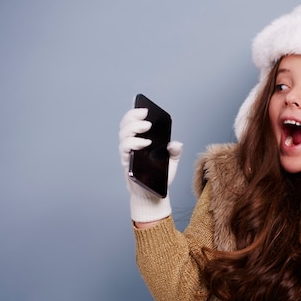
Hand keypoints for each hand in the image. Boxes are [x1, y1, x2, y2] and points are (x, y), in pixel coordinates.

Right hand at [118, 107, 182, 221]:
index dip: (135, 112)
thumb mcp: (171, 162)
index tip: (143, 106)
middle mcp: (131, 144)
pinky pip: (125, 149)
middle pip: (126, 125)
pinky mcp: (126, 162)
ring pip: (123, 134)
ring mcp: (128, 153)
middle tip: (146, 116)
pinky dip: (134, 143)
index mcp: (141, 140)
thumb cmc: (159, 176)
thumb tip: (176, 143)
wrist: (154, 194)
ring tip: (147, 129)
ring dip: (134, 128)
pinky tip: (145, 143)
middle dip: (134, 116)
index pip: (134, 122)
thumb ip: (174, 151)